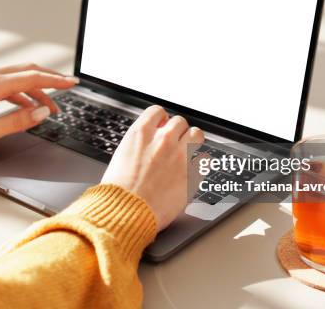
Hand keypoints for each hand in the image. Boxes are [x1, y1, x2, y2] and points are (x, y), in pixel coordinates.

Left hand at [0, 63, 77, 152]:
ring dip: (38, 90)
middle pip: (29, 71)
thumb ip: (18, 121)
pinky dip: (24, 94)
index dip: (56, 81)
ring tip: (50, 107)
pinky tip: (29, 107)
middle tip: (68, 87)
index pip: (33, 78)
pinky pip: (11, 85)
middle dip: (51, 79)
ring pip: (20, 78)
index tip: (72, 83)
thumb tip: (42, 113)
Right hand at [101, 105, 203, 230]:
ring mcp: (179, 155)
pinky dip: (200, 162)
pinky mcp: (192, 173)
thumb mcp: (121, 158)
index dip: (160, 120)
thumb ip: (138, 145)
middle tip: (173, 145)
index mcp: (141, 134)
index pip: (158, 112)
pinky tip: (193, 169)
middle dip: (176, 132)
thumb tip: (146, 143)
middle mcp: (162, 140)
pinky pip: (205, 158)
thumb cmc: (118, 192)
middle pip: (179, 122)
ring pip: (196, 134)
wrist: (126, 213)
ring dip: (192, 141)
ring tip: (187, 152)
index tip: (161, 127)